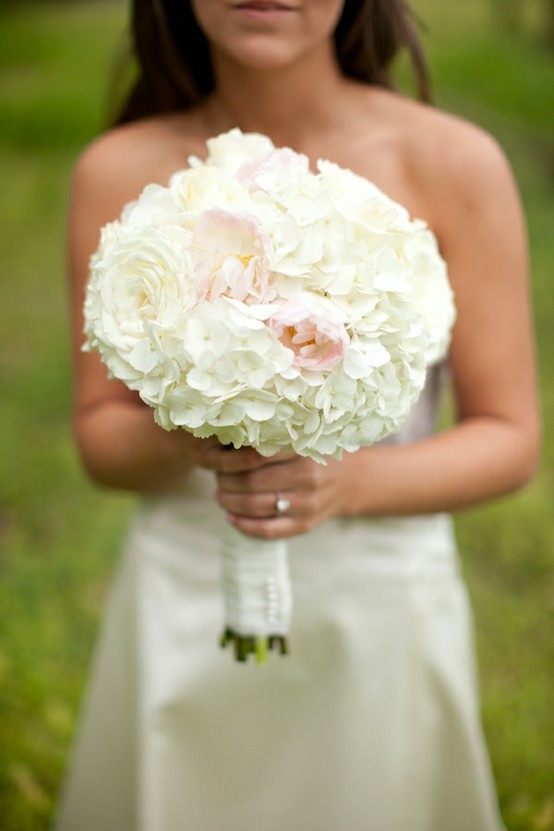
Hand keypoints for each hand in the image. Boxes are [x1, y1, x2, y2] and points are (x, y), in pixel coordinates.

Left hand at [196, 443, 351, 538]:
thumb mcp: (301, 435)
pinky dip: (244, 526)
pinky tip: (230, 518)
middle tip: (216, 476)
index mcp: (303, 450)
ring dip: (230, 503)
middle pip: (252, 482)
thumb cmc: (314, 453)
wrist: (351, 480)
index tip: (220, 454)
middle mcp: (308, 477)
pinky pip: (269, 530)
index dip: (231, 457)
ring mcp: (308, 504)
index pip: (256, 455)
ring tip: (219, 494)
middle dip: (226, 481)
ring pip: (257, 507)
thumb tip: (228, 428)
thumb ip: (273, 433)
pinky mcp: (305, 524)